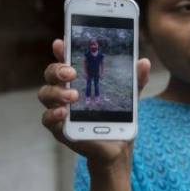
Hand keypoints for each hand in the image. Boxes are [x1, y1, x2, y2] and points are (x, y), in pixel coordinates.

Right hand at [38, 39, 150, 166]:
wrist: (117, 147)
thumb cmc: (118, 118)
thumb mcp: (129, 97)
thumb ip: (135, 80)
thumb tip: (144, 62)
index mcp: (79, 80)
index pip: (66, 60)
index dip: (62, 50)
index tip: (62, 43)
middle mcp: (65, 92)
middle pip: (51, 74)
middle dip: (57, 69)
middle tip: (71, 72)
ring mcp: (60, 110)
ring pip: (45, 94)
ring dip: (56, 92)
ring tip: (73, 95)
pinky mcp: (60, 129)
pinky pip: (47, 119)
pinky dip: (53, 115)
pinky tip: (64, 113)